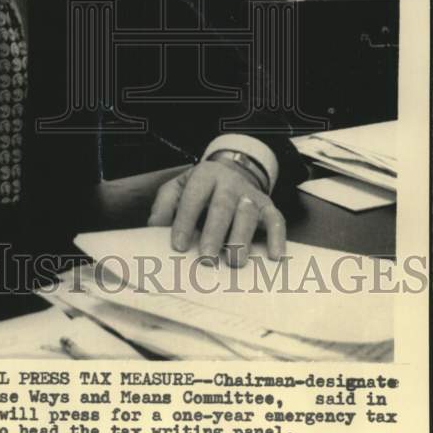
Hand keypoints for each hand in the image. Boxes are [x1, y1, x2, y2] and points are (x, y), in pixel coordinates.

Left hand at [147, 161, 285, 266]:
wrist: (231, 171)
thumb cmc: (199, 189)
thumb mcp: (177, 188)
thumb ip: (164, 206)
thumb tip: (154, 228)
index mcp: (204, 176)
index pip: (193, 198)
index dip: (185, 221)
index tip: (178, 245)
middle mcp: (230, 183)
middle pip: (223, 207)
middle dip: (214, 233)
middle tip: (206, 258)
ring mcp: (250, 195)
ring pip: (249, 215)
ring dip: (242, 238)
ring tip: (234, 261)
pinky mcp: (268, 206)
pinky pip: (276, 220)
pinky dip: (277, 238)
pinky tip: (274, 256)